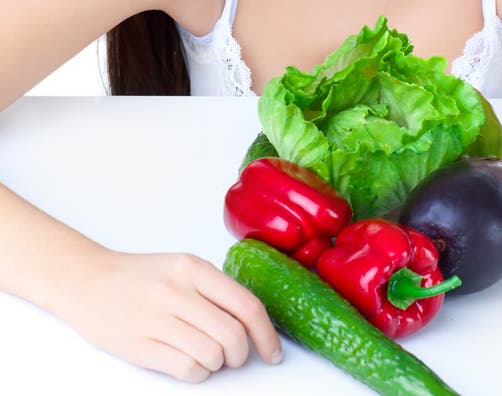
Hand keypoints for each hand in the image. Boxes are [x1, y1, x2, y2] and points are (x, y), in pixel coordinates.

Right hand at [58, 247, 282, 383]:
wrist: (87, 281)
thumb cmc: (139, 277)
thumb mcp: (180, 268)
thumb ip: (213, 289)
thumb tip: (253, 321)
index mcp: (192, 268)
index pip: (246, 305)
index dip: (267, 334)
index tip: (273, 352)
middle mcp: (177, 291)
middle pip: (233, 336)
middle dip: (242, 355)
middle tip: (234, 356)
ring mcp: (157, 319)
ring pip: (213, 356)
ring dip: (217, 364)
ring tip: (205, 354)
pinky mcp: (140, 346)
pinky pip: (188, 370)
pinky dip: (197, 373)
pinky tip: (186, 361)